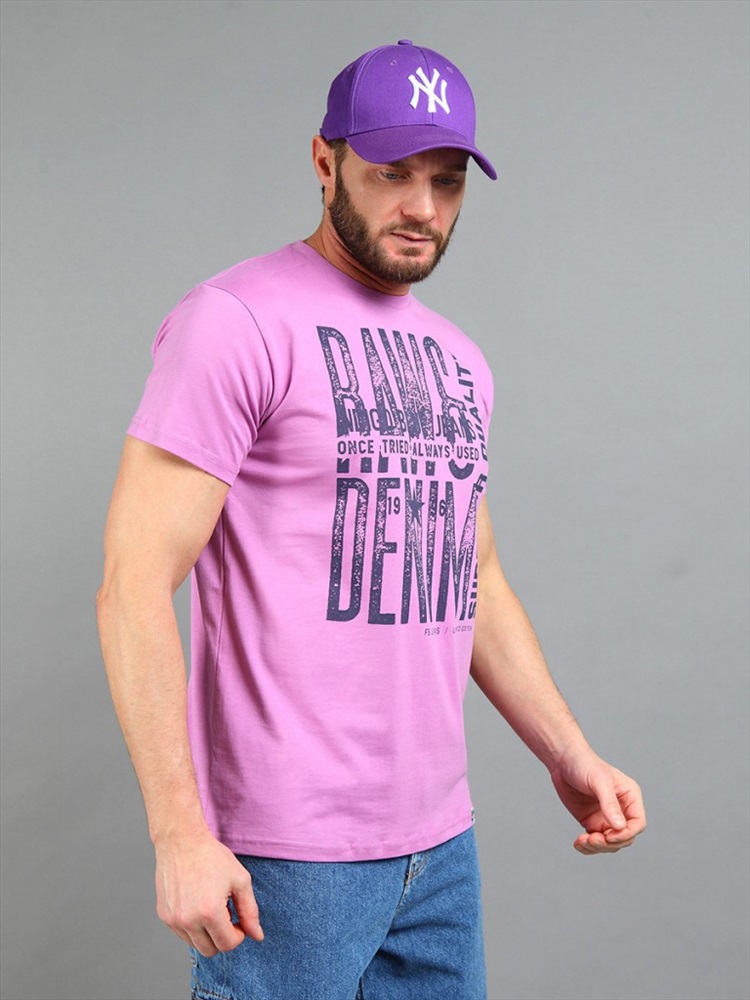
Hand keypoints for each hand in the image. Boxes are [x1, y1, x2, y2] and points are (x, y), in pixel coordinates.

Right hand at [154, 830, 263, 955]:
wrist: (182, 841)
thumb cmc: (212, 857)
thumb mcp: (240, 880)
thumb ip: (250, 911)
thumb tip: (257, 936)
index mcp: (210, 912)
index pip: (228, 944)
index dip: (239, 934)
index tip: (238, 919)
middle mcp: (188, 920)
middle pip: (211, 950)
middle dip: (223, 936)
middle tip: (226, 913)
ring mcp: (173, 919)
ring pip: (195, 944)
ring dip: (207, 933)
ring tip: (211, 905)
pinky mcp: (164, 915)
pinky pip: (182, 934)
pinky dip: (193, 926)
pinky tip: (197, 903)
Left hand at [550, 752, 645, 854]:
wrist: (562, 761)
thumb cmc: (584, 764)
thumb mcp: (599, 781)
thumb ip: (609, 803)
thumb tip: (619, 827)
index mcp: (630, 797)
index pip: (637, 823)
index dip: (626, 834)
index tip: (608, 836)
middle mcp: (621, 810)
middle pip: (625, 837)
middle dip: (609, 843)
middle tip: (591, 839)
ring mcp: (606, 818)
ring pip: (610, 844)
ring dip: (597, 847)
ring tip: (582, 841)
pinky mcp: (592, 822)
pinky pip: (595, 842)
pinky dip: (588, 847)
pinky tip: (578, 843)